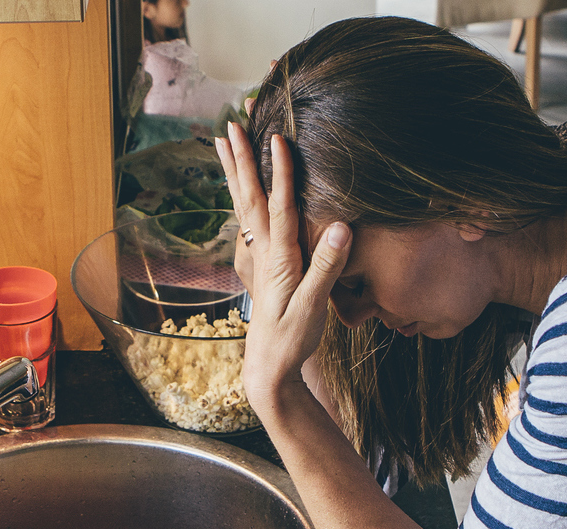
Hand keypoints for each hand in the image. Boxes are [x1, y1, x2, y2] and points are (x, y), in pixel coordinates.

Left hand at [214, 123, 351, 414]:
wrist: (269, 366)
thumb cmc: (293, 338)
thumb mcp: (314, 305)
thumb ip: (327, 266)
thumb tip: (343, 226)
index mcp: (279, 257)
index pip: (279, 205)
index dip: (280, 171)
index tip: (277, 138)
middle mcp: (264, 250)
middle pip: (249, 196)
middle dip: (242, 159)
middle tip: (231, 125)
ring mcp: (259, 255)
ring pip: (243, 204)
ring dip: (234, 171)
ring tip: (223, 142)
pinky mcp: (261, 263)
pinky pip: (247, 219)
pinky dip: (241, 195)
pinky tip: (238, 185)